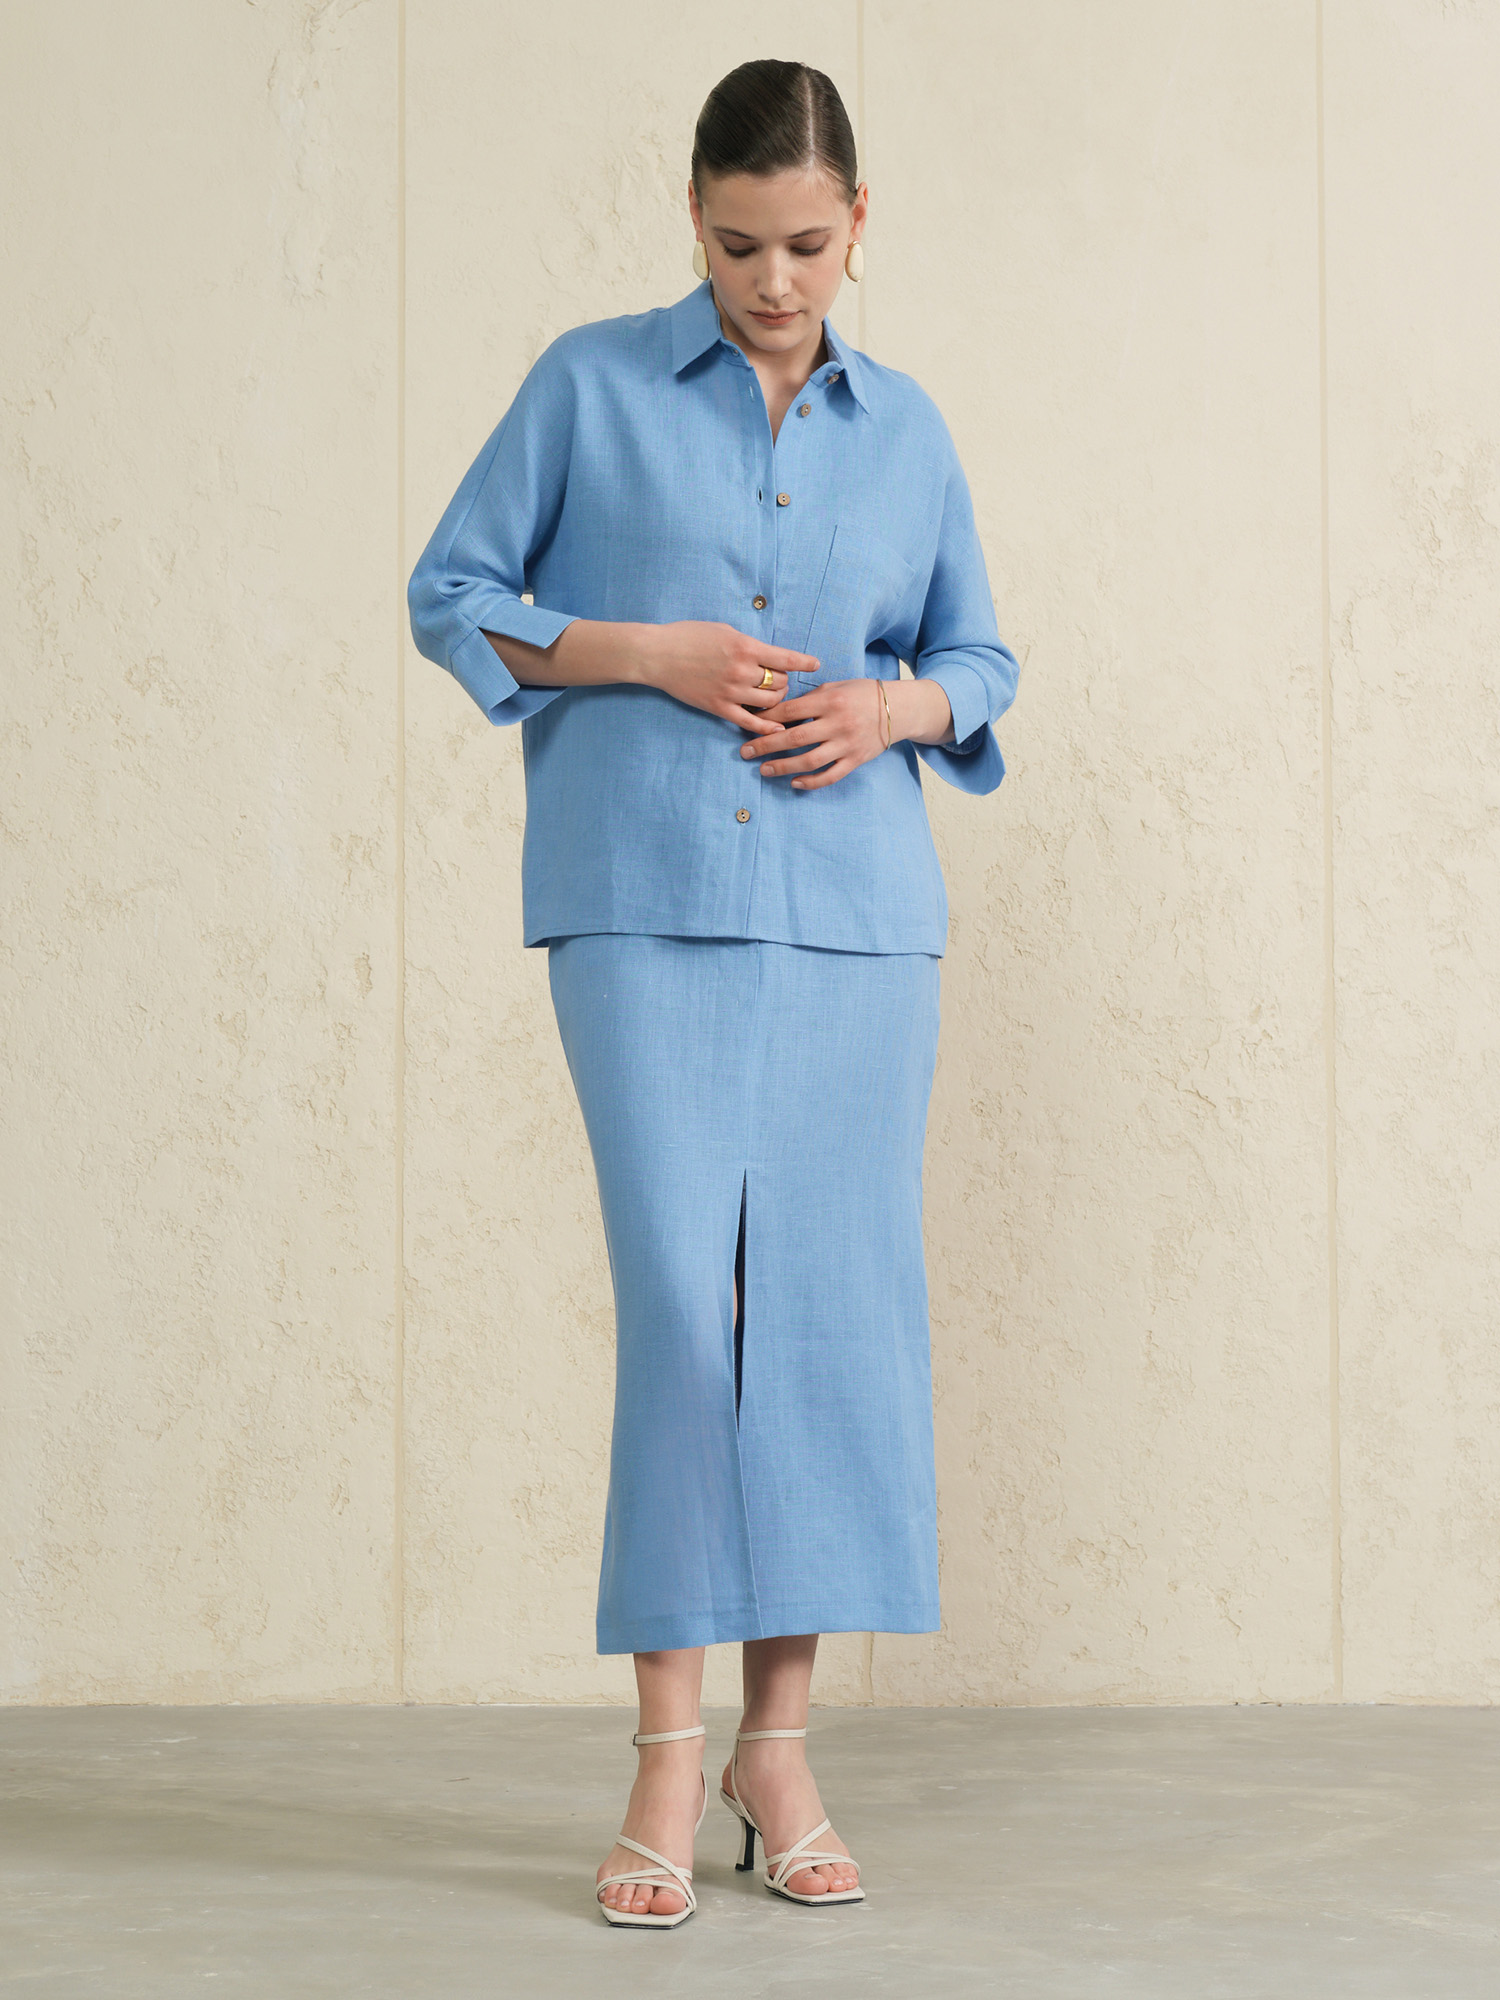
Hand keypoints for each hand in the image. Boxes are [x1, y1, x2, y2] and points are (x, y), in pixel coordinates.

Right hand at [641, 621, 818, 731]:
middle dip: (785, 681)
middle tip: (779, 679)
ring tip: (771, 695)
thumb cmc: (689, 636)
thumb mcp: (725, 631)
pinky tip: (778, 729)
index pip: (786, 658)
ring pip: (770, 702)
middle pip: (781, 682)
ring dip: (776, 700)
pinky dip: (767, 727)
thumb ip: (749, 644)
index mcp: (746, 647)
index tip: (816, 664)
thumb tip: (769, 655)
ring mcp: (731, 691)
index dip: (804, 662)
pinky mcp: (719, 707)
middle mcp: (742, 671)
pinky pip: (750, 722)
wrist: (658, 655)